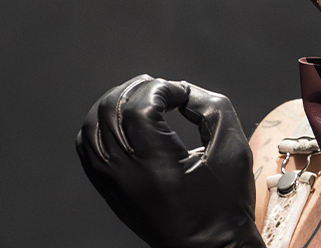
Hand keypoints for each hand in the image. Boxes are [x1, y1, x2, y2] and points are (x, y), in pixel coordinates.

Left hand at [75, 75, 264, 247]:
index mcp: (158, 167)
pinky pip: (87, 144)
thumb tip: (181, 89)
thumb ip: (211, 106)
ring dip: (117, 101)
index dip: (161, 90)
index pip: (140, 108)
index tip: (183, 95)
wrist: (208, 247)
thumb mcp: (232, 148)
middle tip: (164, 90)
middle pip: (111, 110)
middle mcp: (126, 174)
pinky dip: (101, 123)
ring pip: (93, 124)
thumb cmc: (225, 201)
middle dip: (139, 89)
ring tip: (144, 97)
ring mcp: (111, 182)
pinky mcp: (106, 188)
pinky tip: (125, 118)